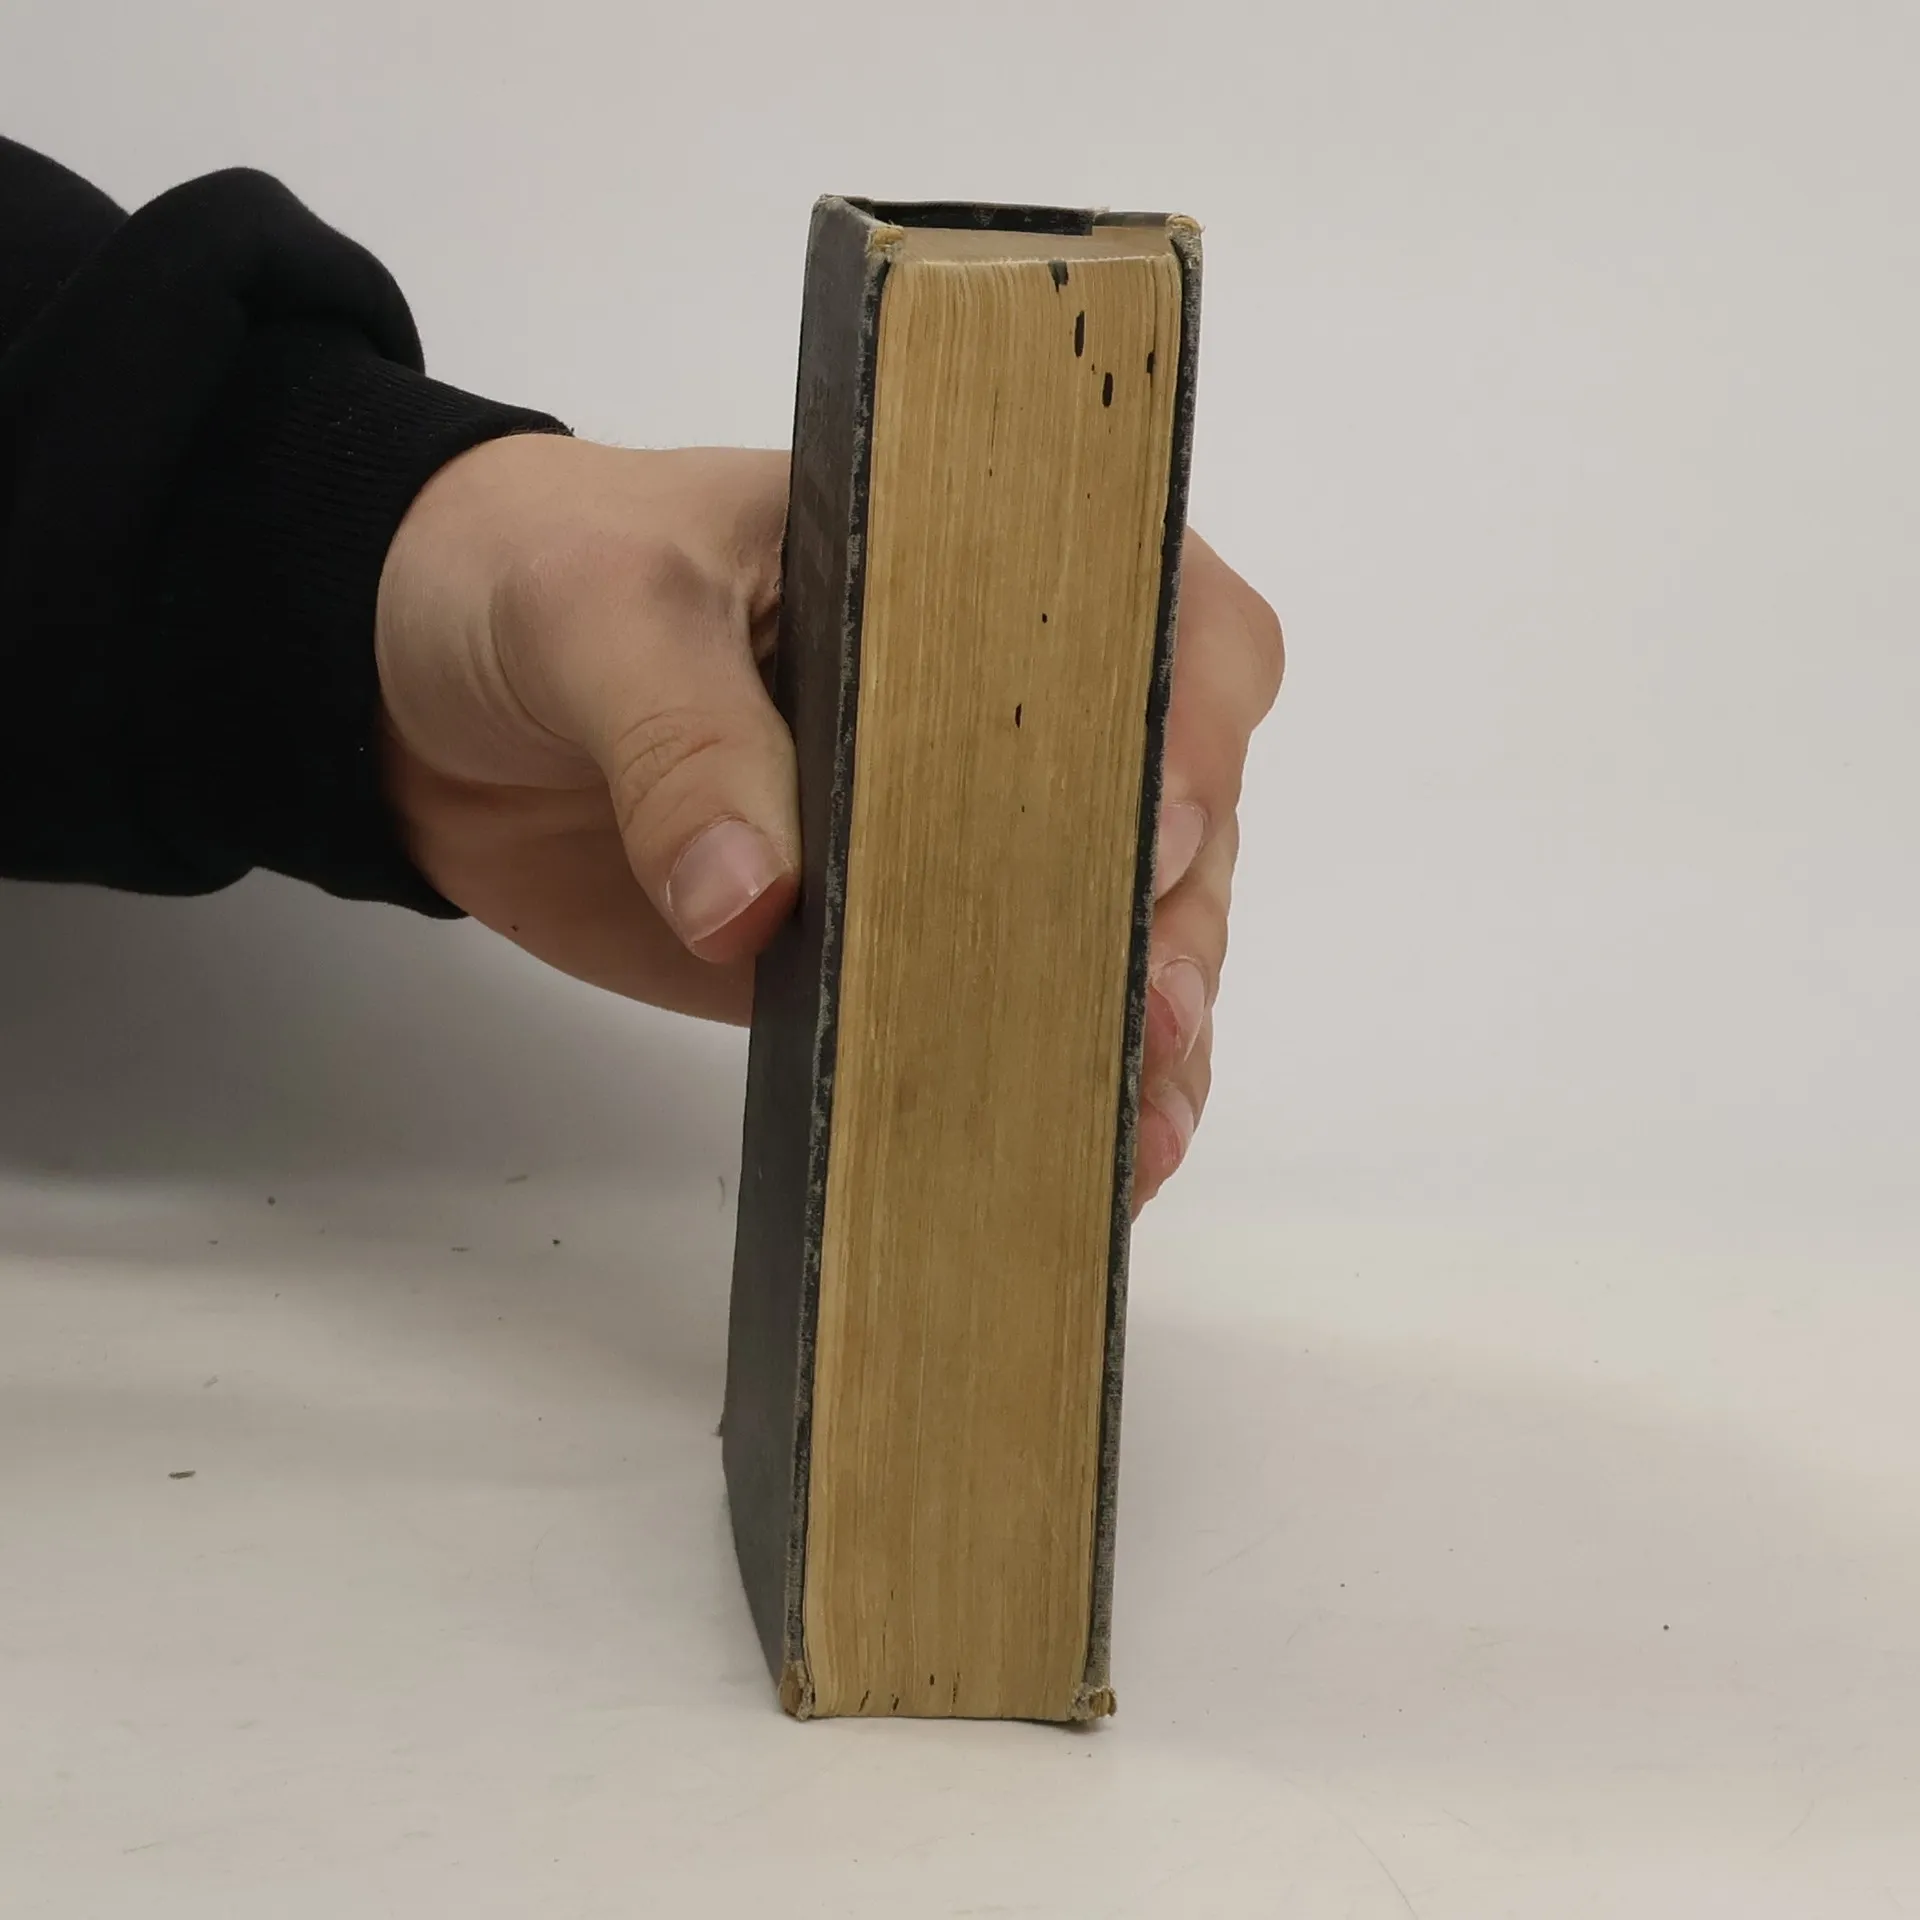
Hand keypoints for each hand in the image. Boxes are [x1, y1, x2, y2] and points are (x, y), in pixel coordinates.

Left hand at [376, 435, 1282, 1207]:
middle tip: (1153, 1007)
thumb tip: (756, 903)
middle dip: (1181, 908)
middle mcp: (997, 696)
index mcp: (965, 559)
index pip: (1147, 614)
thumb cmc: (535, 574)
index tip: (1154, 827)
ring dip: (1145, 1020)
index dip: (1185, 718)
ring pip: (1115, 920)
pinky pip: (1005, 1009)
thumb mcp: (596, 608)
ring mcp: (957, 829)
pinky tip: (1086, 1149)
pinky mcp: (896, 941)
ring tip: (1137, 1124)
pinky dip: (1056, 1079)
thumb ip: (679, 737)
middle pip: (1168, 794)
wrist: (429, 691)